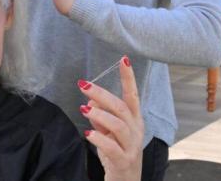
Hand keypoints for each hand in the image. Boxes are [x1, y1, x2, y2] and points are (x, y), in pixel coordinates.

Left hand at [78, 56, 143, 180]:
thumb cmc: (117, 154)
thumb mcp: (109, 132)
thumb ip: (101, 116)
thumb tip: (91, 100)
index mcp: (134, 120)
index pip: (132, 95)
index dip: (128, 78)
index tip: (123, 59)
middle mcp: (136, 130)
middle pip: (122, 107)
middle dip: (103, 94)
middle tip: (84, 85)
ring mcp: (131, 147)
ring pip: (119, 125)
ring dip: (100, 115)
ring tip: (84, 110)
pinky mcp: (123, 161)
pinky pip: (112, 148)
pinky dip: (99, 139)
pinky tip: (88, 134)